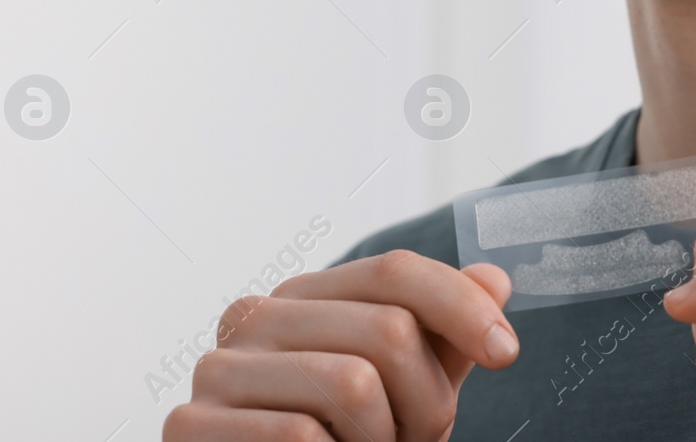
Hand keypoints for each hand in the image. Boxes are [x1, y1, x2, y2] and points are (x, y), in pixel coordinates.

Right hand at [163, 251, 516, 441]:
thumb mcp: (406, 392)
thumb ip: (444, 336)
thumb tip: (495, 279)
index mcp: (305, 297)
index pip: (395, 270)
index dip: (462, 306)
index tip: (507, 351)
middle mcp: (254, 317)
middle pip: (388, 330)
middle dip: (426, 401)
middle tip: (410, 441)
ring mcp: (215, 369)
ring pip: (352, 384)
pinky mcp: (188, 427)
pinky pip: (299, 436)